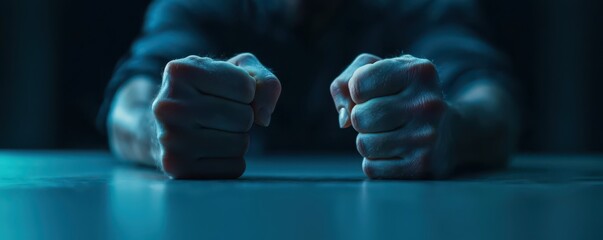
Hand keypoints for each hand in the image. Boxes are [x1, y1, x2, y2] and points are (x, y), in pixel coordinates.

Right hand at [152, 53, 280, 178]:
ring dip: (238, 138)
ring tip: (215, 130)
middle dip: (243, 116)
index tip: (225, 91)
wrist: (171, 122)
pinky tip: (210, 150)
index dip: (247, 91)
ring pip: (240, 144)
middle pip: (244, 118)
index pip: (246, 87)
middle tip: (221, 114)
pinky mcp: (178, 168)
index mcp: (180, 72)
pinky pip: (234, 168)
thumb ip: (265, 82)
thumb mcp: (239, 71)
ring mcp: (170, 140)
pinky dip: (232, 160)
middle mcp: (167, 106)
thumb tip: (264, 118)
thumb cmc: (211, 91)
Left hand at [330, 54, 451, 178]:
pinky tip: (395, 153)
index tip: (374, 93)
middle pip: (359, 116)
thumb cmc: (403, 97)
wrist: (449, 133)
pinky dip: (375, 163)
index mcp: (419, 72)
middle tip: (381, 118)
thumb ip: (347, 80)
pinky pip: (372, 168)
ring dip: (367, 141)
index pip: (358, 84)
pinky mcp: (422, 166)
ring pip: (363, 144)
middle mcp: (427, 103)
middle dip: (361, 119)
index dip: (357, 91)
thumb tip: (343, 118)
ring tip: (388, 135)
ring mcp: (427, 137)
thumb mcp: (380, 71)